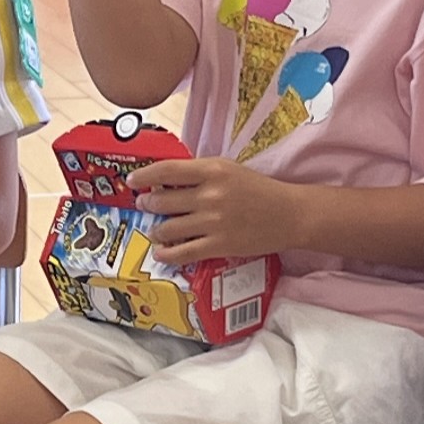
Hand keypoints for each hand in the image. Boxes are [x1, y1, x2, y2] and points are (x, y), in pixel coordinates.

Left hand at [127, 158, 301, 264]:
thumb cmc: (259, 190)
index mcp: (213, 170)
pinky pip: (182, 253)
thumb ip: (200, 174)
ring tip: (156, 230)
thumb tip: (164, 181)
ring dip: (156, 230)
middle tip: (145, 205)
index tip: (133, 181)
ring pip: (167, 228)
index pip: (167, 170)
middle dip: (147, 204)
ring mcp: (213, 221)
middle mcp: (210, 194)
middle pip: (162, 200)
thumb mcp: (229, 171)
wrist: (290, 214)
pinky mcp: (219, 245)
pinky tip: (161, 252)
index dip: (144, 176)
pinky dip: (166, 254)